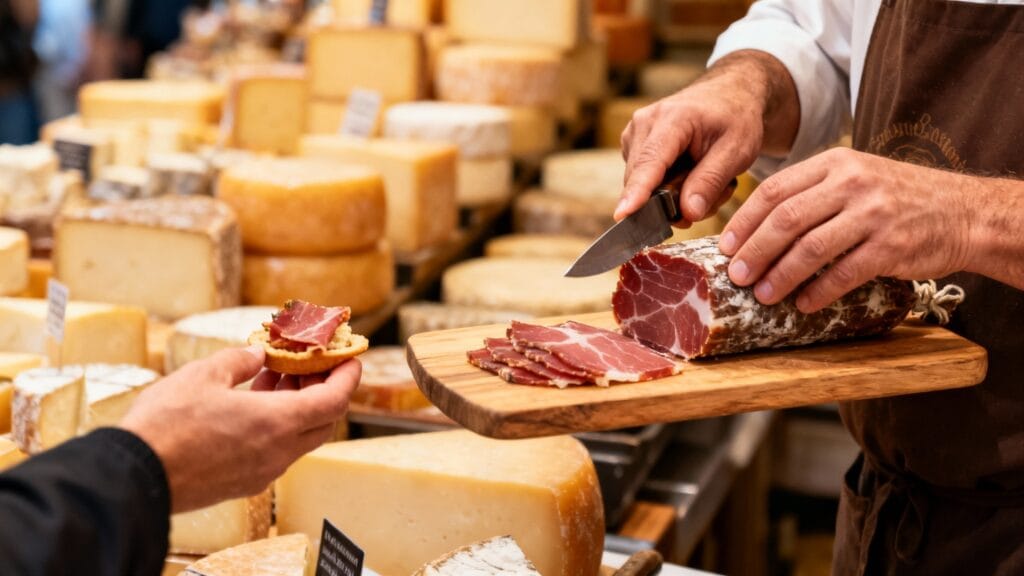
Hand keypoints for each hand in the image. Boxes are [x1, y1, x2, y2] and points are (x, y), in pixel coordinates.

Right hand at [120, 346, 360, 512]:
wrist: (136, 477)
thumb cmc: (167, 424)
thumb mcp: (204, 375)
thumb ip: (239, 361)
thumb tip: (257, 354)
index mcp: (277, 423)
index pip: (334, 401)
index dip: (348, 378)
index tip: (352, 358)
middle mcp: (277, 452)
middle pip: (322, 421)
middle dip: (322, 389)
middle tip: (308, 363)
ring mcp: (261, 471)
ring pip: (298, 436)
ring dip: (296, 405)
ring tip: (274, 374)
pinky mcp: (243, 482)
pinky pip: (275, 450)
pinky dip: (276, 424)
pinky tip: (251, 401)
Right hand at [616, 50, 797, 223]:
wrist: (728, 94)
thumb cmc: (735, 118)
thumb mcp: (736, 150)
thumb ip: (711, 181)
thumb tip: (688, 213)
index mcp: (672, 118)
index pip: (649, 162)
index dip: (637, 191)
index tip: (622, 215)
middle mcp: (644, 123)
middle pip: (642, 180)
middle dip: (674, 202)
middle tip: (716, 195)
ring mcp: (634, 133)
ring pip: (643, 185)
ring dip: (674, 195)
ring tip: (707, 180)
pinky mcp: (633, 145)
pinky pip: (643, 180)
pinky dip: (667, 187)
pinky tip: (690, 176)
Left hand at [719, 148, 975, 312]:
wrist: (964, 212)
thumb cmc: (897, 198)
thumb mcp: (855, 177)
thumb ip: (811, 192)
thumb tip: (755, 227)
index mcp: (835, 163)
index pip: (774, 190)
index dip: (744, 221)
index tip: (725, 246)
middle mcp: (852, 183)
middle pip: (785, 219)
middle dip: (754, 251)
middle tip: (735, 275)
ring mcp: (873, 214)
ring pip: (810, 248)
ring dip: (780, 276)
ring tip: (762, 295)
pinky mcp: (891, 246)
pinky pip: (844, 273)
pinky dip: (818, 292)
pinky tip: (803, 304)